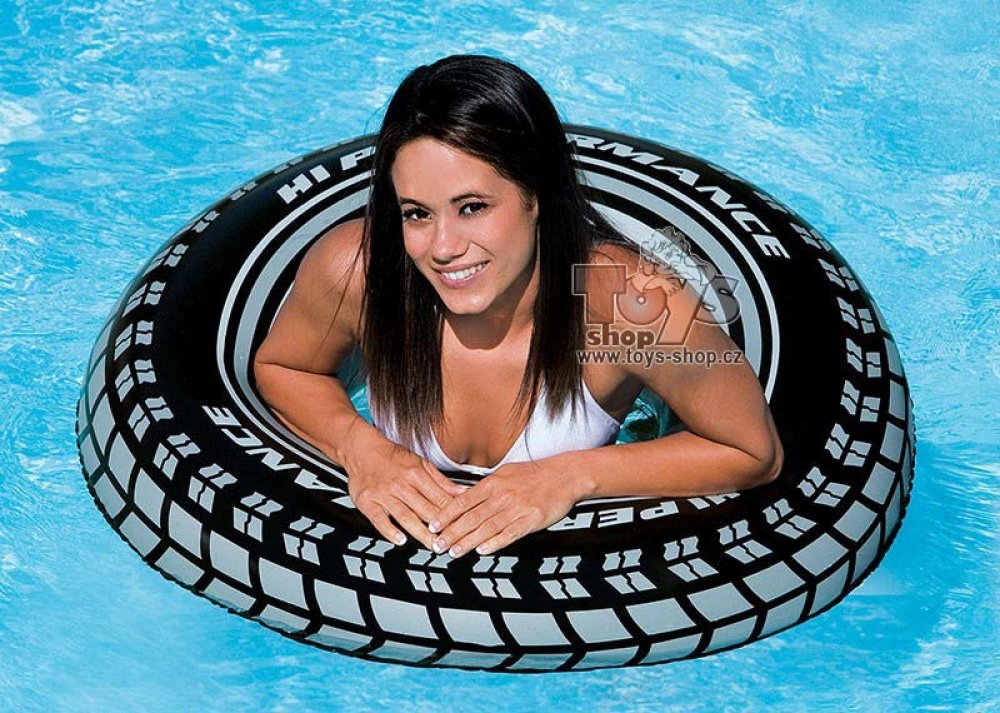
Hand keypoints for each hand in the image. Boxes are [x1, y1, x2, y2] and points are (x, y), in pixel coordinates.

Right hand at [346, 437, 465, 549]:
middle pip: (425, 509)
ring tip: (433, 546)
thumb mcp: (421, 463)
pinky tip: (400, 540)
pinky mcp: (367, 502)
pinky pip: (379, 519)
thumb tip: (463, 492)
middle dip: (440, 528)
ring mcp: (383, 494)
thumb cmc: (392, 457)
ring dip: (421, 533)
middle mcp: (400, 484)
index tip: (462, 526)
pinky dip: (390, 531)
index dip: (453, 514)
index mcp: (416, 474)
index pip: (439, 498)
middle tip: (452, 542)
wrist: (361, 449)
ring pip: (405, 516)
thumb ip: (442, 481)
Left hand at [426, 459, 584, 557]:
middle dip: (452, 533)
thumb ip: (483, 487)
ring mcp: (516, 508)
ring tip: (454, 552)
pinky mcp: (531, 519)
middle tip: (437, 545)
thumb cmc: (534, 475)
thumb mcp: (505, 474)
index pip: (463, 501)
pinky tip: (483, 550)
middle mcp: (502, 495)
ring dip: (468, 542)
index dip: (446, 515)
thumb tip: (461, 496)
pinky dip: (495, 543)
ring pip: (487, 528)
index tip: (433, 526)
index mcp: (493, 483)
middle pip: (471, 517)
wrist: (565, 475)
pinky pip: (510, 534)